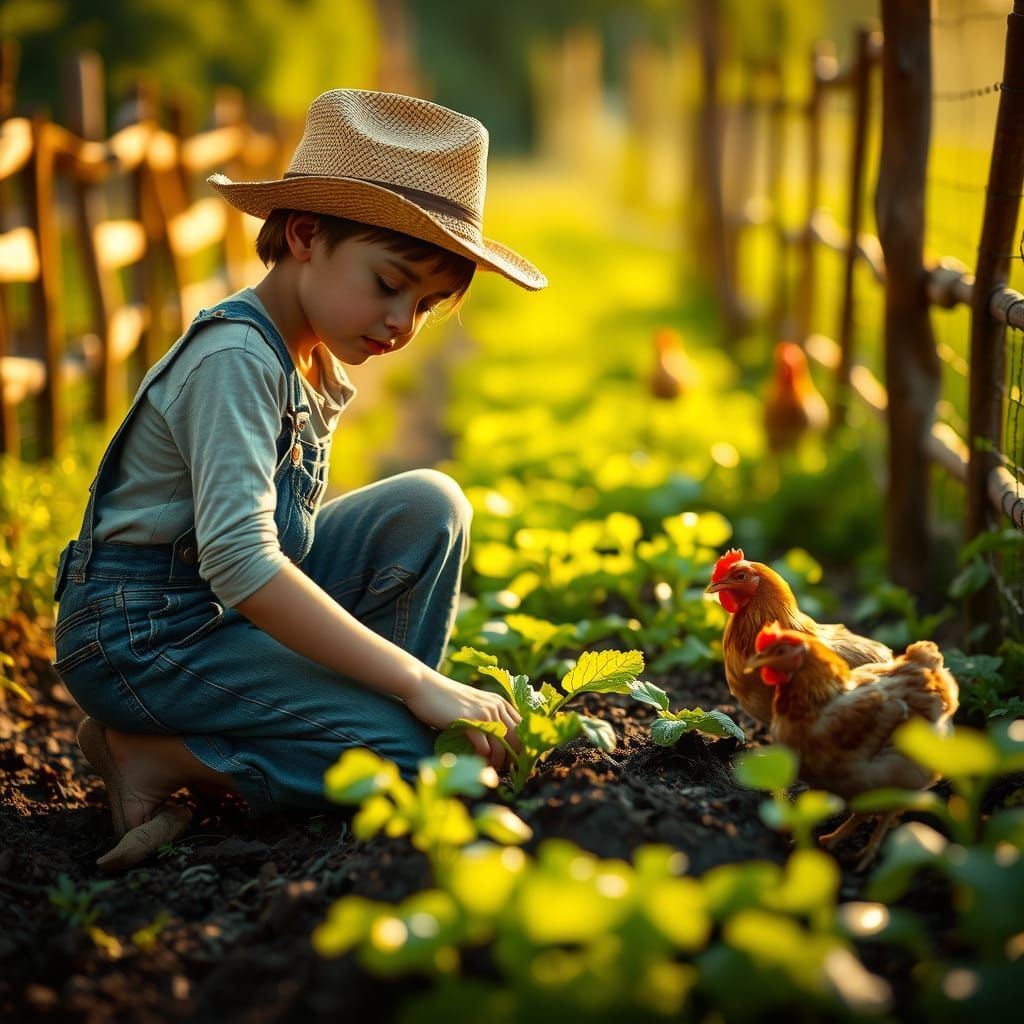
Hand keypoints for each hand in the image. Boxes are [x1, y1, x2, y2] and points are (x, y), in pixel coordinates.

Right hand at [404, 671, 520, 770]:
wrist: (424, 686)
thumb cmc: (446, 700)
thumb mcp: (474, 705)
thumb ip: (488, 718)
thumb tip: (500, 746)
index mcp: (500, 702)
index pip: (523, 729)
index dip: (522, 748)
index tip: (516, 763)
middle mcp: (496, 706)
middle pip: (517, 740)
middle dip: (512, 759)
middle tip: (504, 770)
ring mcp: (483, 712)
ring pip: (502, 747)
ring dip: (497, 763)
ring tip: (489, 769)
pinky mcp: (469, 721)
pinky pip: (484, 748)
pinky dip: (482, 759)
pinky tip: (476, 763)